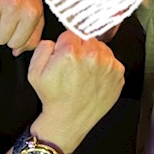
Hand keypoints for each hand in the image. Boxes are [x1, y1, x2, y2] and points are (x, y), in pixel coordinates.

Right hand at [28, 31, 124, 153]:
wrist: (69, 120)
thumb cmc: (53, 97)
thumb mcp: (34, 71)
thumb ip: (43, 47)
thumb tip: (55, 40)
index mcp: (71, 51)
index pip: (71, 33)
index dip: (66, 44)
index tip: (65, 55)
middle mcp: (93, 55)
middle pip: (88, 39)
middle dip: (81, 48)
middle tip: (75, 65)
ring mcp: (108, 65)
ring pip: (102, 48)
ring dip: (95, 55)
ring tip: (85, 72)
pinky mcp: (119, 74)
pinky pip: (112, 61)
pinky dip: (105, 67)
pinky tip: (95, 78)